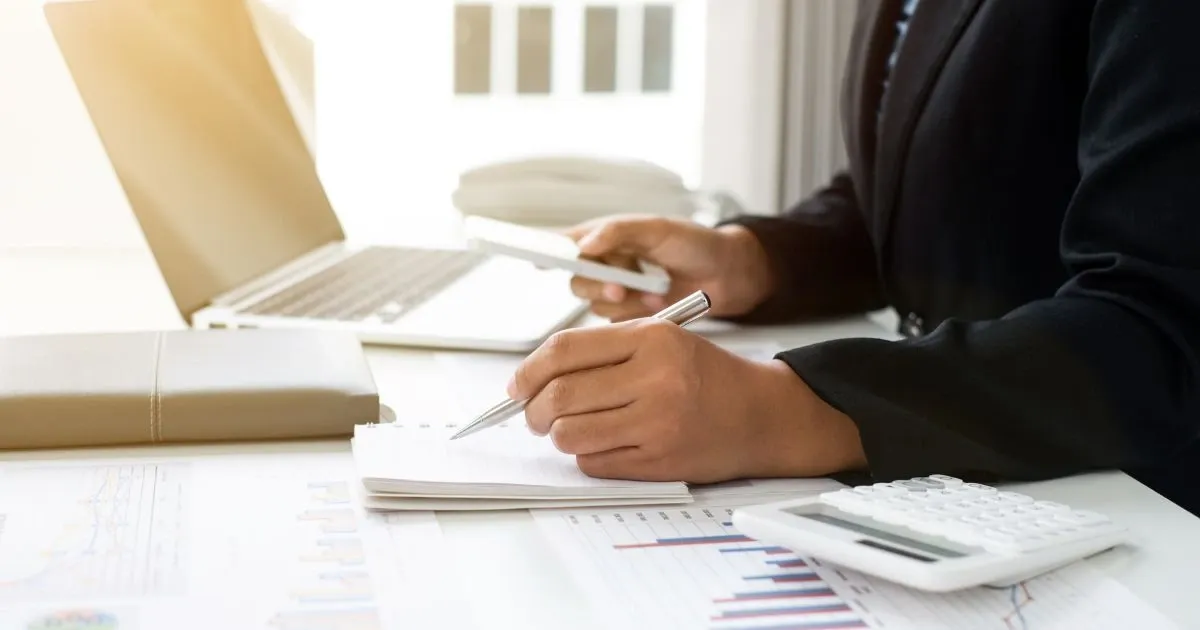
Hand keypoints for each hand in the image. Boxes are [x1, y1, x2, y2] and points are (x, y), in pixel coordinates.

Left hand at [507, 319, 867, 483]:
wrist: (762, 415)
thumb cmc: (706, 375)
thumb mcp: (663, 339)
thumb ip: (605, 349)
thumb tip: (535, 375)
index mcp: (652, 338)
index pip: (565, 349)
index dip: (529, 369)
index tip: (517, 385)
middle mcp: (655, 379)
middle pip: (559, 395)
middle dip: (532, 409)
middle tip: (532, 414)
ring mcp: (657, 423)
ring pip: (570, 433)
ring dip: (556, 434)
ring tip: (563, 429)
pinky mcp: (659, 461)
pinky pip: (595, 462)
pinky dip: (584, 455)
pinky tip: (599, 444)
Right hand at [565, 215, 773, 320]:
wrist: (727, 276)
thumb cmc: (695, 243)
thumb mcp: (658, 230)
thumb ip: (619, 233)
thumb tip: (583, 244)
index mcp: (606, 236)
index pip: (566, 243)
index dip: (547, 252)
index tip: (538, 259)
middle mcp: (606, 264)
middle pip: (578, 280)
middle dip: (600, 285)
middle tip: (621, 287)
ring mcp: (617, 291)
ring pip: (596, 304)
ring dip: (628, 301)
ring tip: (657, 293)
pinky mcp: (629, 315)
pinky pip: (616, 322)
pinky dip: (638, 315)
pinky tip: (659, 304)